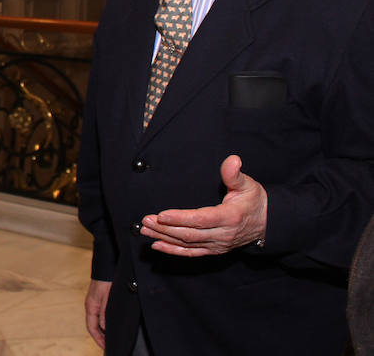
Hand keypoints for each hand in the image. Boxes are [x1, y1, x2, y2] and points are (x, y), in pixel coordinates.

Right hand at [85, 279, 110, 348]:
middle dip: (99, 337)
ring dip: (100, 331)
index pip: (91, 327)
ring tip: (108, 339)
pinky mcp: (97, 301)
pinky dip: (101, 324)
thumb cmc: (105, 282)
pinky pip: (97, 316)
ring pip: (94, 321)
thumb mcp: (106, 298)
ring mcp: (93, 304)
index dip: (98, 338)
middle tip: (107, 346)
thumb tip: (103, 327)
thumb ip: (104, 313)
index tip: (105, 346)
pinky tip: (107, 326)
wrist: (105, 269)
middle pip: (92, 326)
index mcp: (90, 307)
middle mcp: (90, 306)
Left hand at [140, 154, 266, 256]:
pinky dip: (173, 250)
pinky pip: (191, 253)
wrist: (267, 223)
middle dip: (165, 228)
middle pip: (189, 234)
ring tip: (145, 230)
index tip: (162, 214)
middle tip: (146, 220)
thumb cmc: (254, 200)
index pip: (200, 219)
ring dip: (164, 238)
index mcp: (229, 217)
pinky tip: (157, 245)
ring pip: (187, 244)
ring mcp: (217, 245)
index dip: (180, 218)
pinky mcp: (214, 250)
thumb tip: (233, 160)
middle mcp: (222, 234)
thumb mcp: (247, 185)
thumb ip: (235, 174)